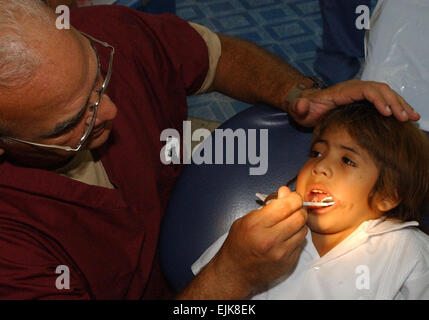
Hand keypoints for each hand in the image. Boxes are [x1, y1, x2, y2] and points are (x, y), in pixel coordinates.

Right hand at [211, 186, 307, 297]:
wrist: (235, 273)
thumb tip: (285, 192)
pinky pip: (301, 243)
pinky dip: (296, 237)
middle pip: (300, 216)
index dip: (293, 197)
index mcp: (256, 225)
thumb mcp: (245, 220)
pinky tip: (286, 237)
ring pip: (303, 230)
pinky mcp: (288, 262)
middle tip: (293, 208)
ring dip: (299, 223)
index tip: (292, 196)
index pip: (287, 205)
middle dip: (299, 209)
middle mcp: (270, 239)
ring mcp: (281, 253)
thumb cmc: (237, 245)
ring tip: (288, 224)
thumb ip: (268, 206)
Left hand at [288, 79, 419, 126]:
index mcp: (343, 91)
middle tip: (405, 119)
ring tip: (412, 117)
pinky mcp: (363, 99)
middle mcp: (354, 88)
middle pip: (380, 90)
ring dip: (400, 104)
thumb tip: (301, 105)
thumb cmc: (304, 108)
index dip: (378, 99)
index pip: (366, 90)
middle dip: (395, 103)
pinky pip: (384, 99)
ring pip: (385, 94)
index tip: (388, 113)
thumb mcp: (299, 108)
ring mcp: (360, 93)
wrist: (305, 103)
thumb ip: (299, 106)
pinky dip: (396, 106)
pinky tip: (406, 116)